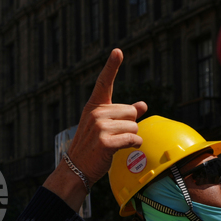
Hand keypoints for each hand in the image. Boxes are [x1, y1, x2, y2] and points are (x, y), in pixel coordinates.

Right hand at [44, 49, 146, 210]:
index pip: (104, 83)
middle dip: (129, 125)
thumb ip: (124, 115)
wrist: (76, 168)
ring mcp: (100, 127)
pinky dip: (133, 145)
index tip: (117, 51)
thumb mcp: (105, 127)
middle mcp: (96, 114)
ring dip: (131, 137)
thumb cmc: (92, 147)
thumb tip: (143, 105)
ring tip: (114, 145)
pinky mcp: (106, 142)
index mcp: (94, 107)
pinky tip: (122, 150)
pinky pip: (133, 138)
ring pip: (134, 126)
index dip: (111, 66)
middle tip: (112, 137)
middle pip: (131, 112)